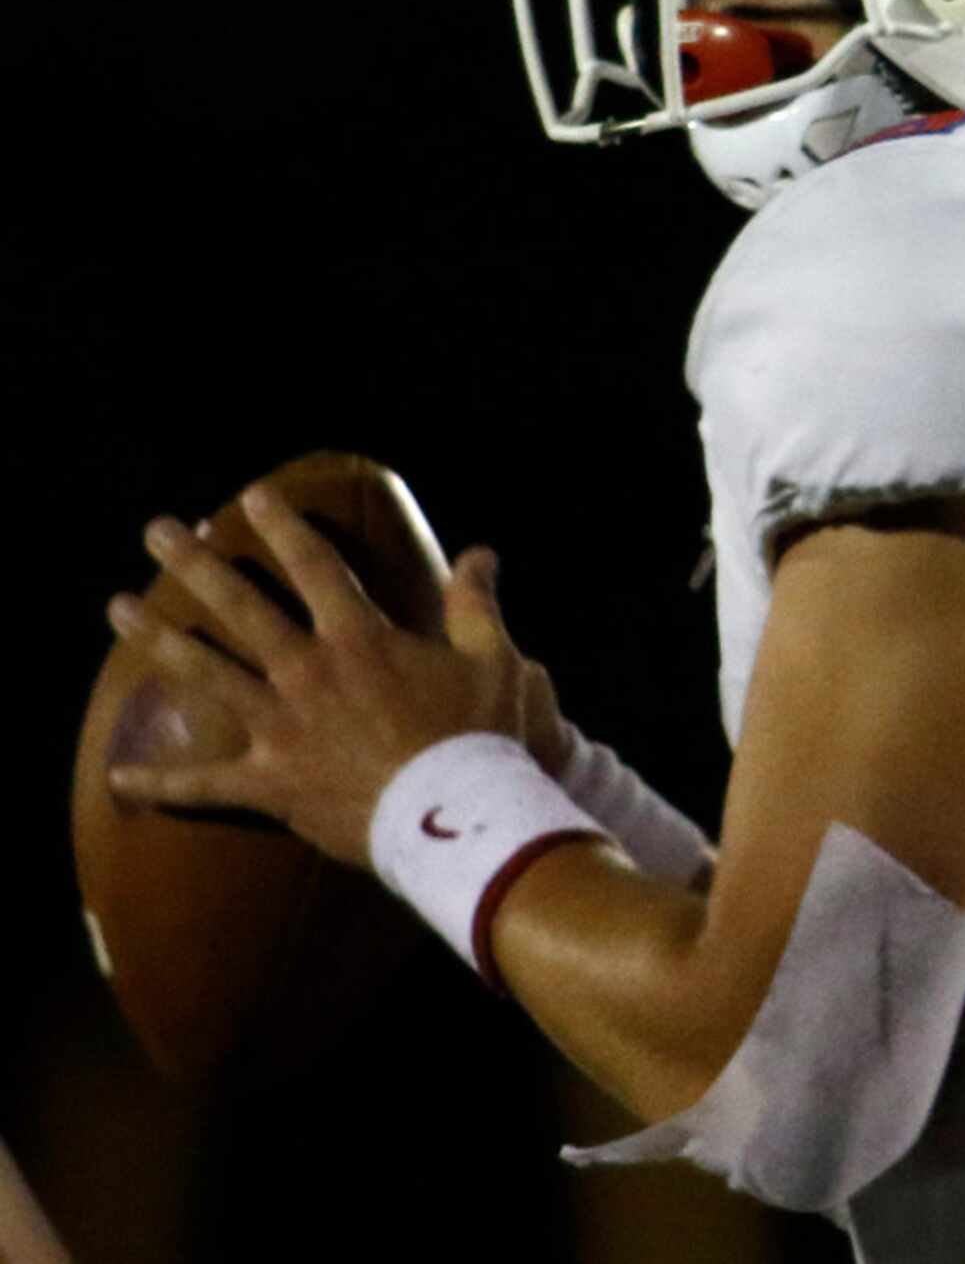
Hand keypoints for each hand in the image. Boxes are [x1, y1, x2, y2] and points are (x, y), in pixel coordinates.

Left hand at [106, 485, 531, 867]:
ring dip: (158, 638)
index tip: (253, 497)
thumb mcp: (493, 660)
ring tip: (118, 606)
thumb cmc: (481, 737)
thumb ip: (476, 603)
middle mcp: (309, 672)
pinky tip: (117, 774)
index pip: (314, 566)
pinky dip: (160, 781)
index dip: (284, 526)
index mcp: (359, 638)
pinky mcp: (271, 784)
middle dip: (195, 562)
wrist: (456, 821)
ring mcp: (282, 728)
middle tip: (156, 530)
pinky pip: (205, 784)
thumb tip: (480, 552)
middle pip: (239, 606)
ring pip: (206, 674)